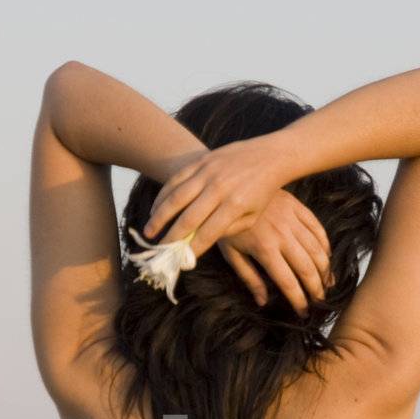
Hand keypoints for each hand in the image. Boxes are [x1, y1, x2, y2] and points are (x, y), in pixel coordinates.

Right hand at [142, 136, 291, 255]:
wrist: (270, 156)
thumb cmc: (261, 192)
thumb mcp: (252, 216)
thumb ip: (229, 230)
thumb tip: (203, 240)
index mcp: (235, 205)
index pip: (208, 233)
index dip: (192, 249)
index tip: (181, 262)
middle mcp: (219, 188)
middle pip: (188, 218)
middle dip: (172, 237)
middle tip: (160, 251)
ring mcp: (208, 172)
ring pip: (176, 197)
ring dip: (159, 217)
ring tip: (149, 232)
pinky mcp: (201, 160)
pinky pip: (176, 179)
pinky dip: (163, 195)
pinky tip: (155, 209)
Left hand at [217, 190, 332, 315]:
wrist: (228, 189)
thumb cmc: (227, 225)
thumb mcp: (231, 253)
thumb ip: (249, 278)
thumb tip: (262, 302)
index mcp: (264, 249)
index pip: (288, 282)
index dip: (298, 300)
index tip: (304, 313)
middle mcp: (282, 235)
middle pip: (307, 268)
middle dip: (317, 289)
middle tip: (320, 302)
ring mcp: (292, 220)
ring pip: (317, 249)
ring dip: (325, 269)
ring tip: (328, 284)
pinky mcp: (297, 207)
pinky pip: (317, 228)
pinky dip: (325, 245)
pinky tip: (327, 258)